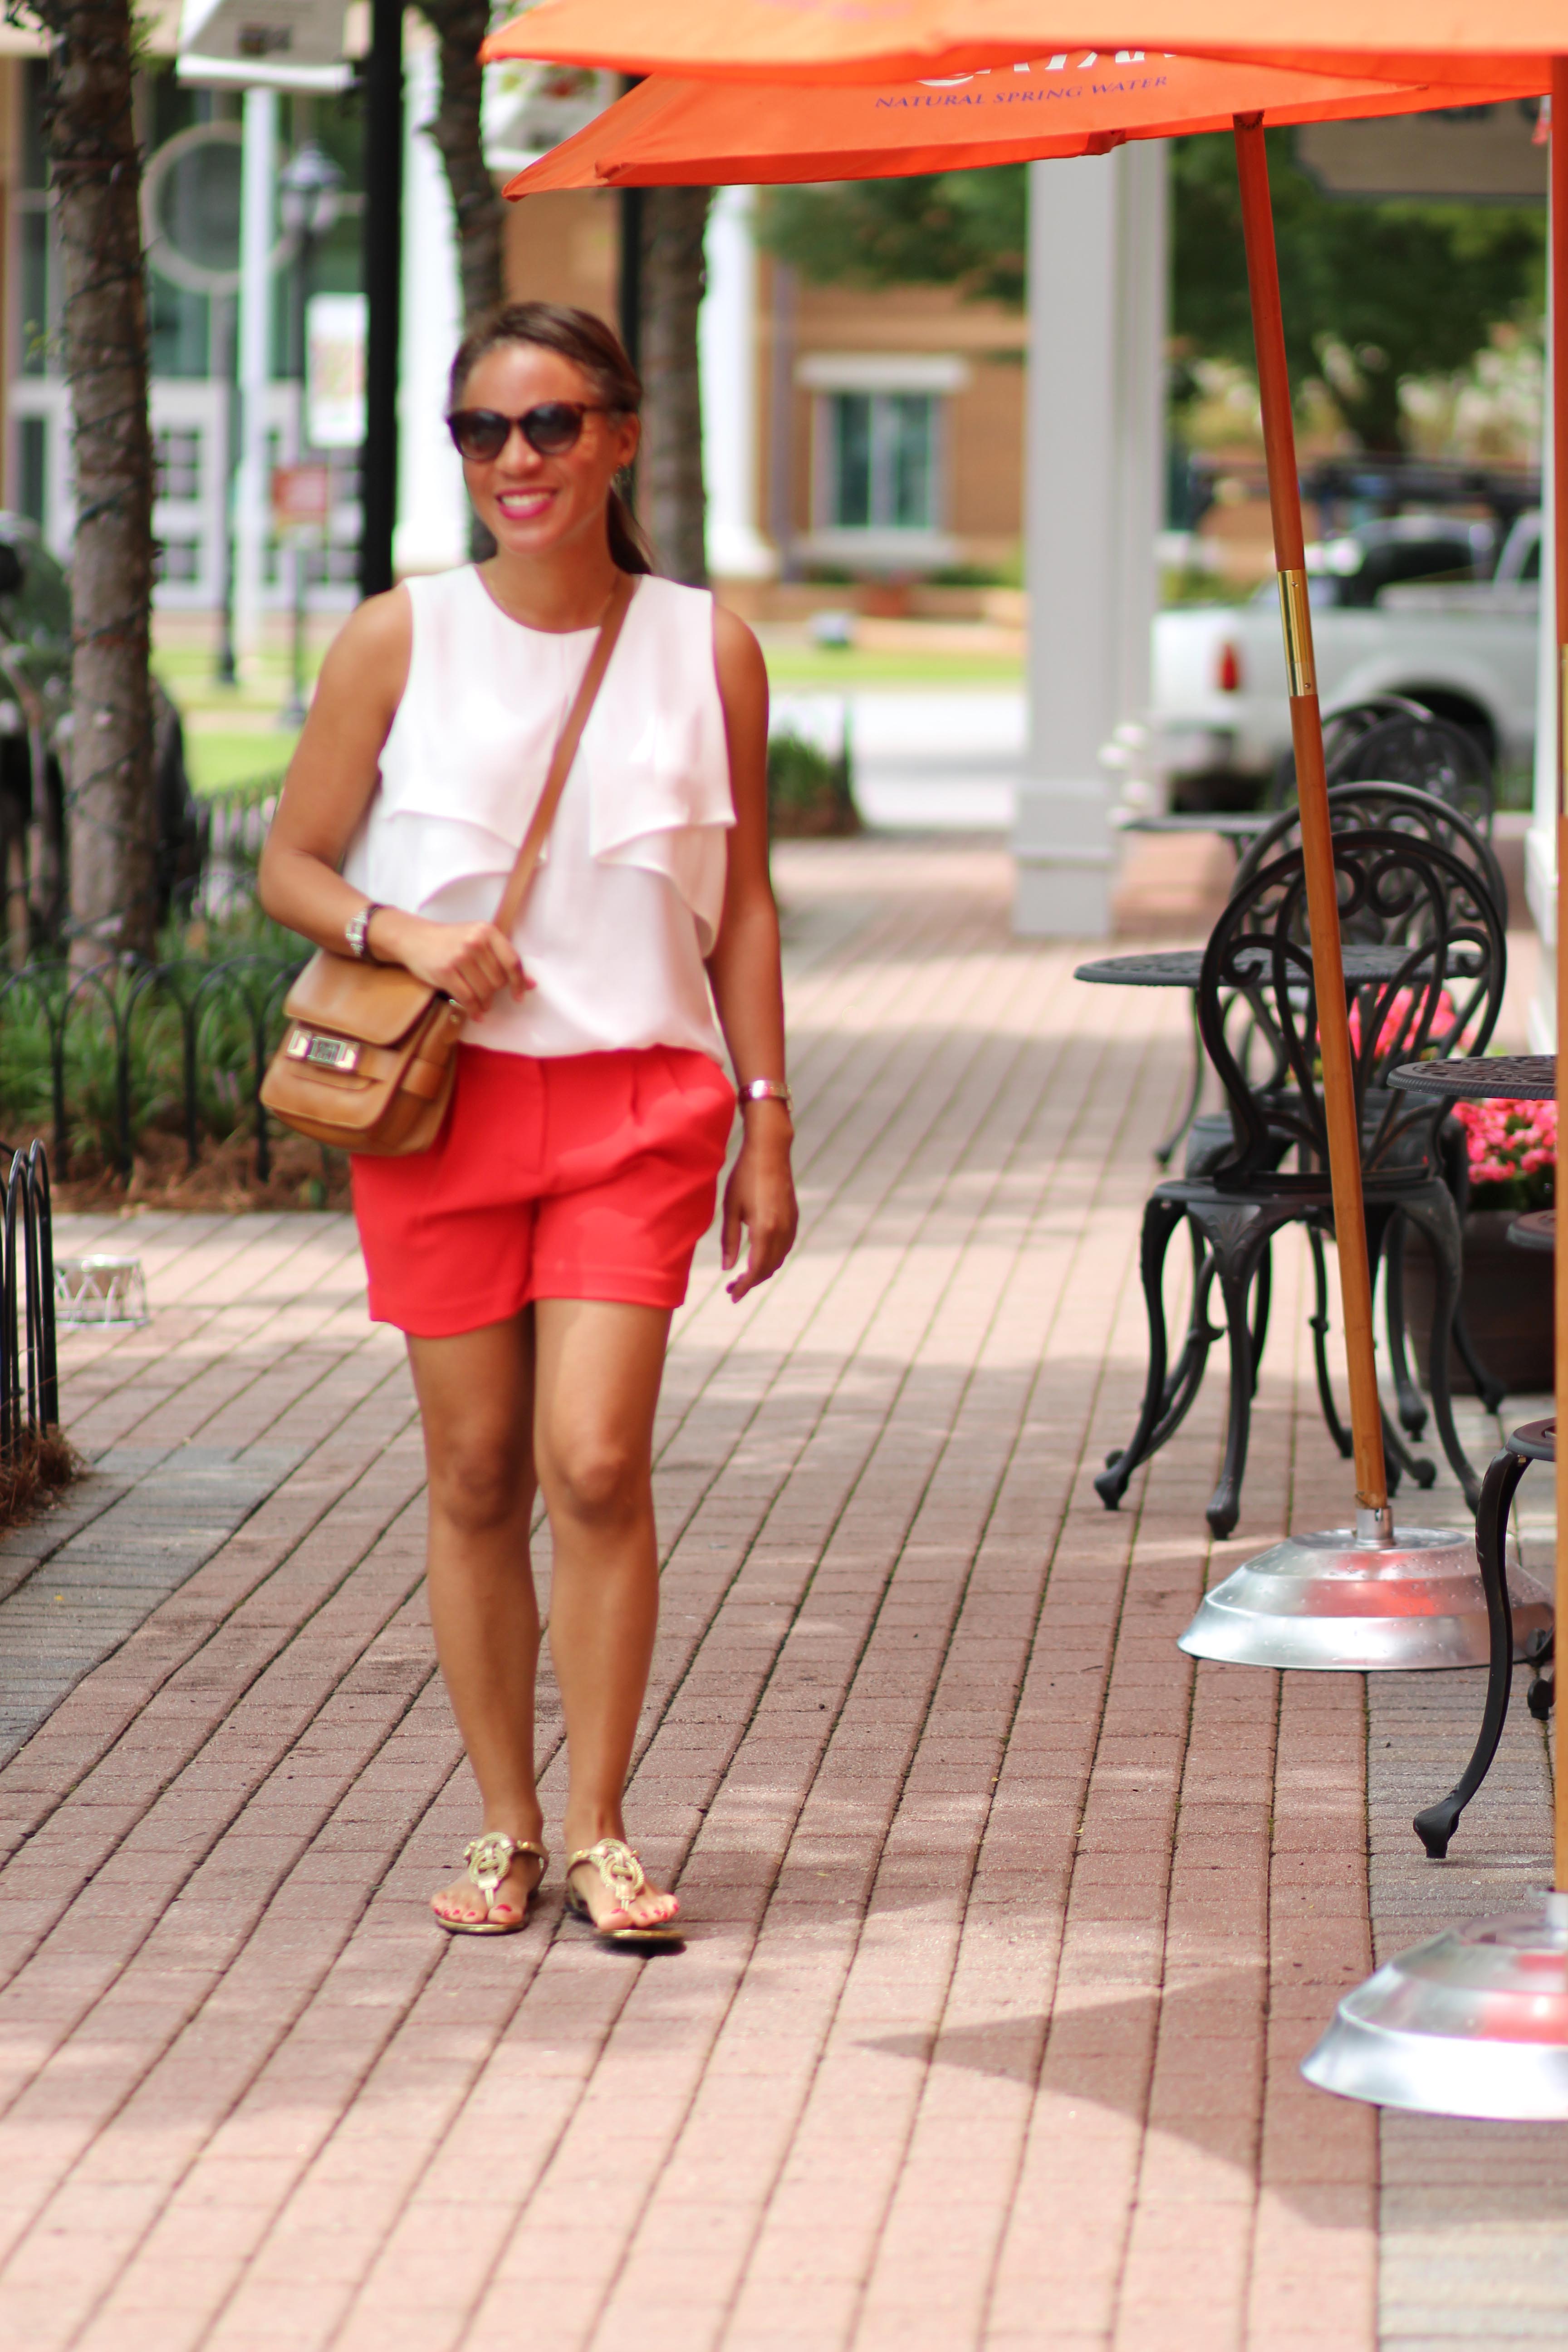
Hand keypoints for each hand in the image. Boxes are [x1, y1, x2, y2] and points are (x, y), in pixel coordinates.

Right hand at [369, 910, 530, 1018]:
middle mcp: (475, 942)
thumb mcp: (478, 941)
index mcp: (487, 932)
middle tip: (488, 994)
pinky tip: (476, 1013)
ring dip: (485, 1003)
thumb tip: (531, 984)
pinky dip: (474, 1010)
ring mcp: (459, 956)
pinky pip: (467, 998)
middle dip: (495, 992)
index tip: (519, 996)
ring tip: (482, 1004)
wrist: (415, 938)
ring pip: (484, 991)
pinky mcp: (445, 971)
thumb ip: (503, 959)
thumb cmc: (451, 941)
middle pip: (498, 980)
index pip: (512, 961)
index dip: (519, 982)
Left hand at [721, 1109, 797, 1300]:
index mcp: (764, 1229)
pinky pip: (785, 1247)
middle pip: (768, 1268)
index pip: (755, 1269)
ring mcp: (791, 1225)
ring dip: (762, 1271)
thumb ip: (729, 1240)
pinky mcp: (794, 1218)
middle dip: (751, 1282)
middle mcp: (782, 1231)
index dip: (744, 1286)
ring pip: (778, 1259)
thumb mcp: (730, 1209)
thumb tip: (727, 1268)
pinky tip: (759, 1256)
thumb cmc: (744, 1177)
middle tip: (732, 1289)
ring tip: (743, 1276)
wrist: (770, 1153)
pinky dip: (773, 1258)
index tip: (732, 1296)